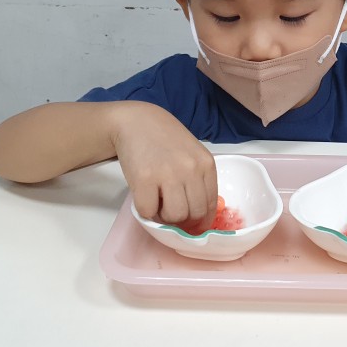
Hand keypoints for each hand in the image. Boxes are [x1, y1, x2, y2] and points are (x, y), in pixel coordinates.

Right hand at [111, 102, 217, 234]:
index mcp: (206, 163)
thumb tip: (200, 216)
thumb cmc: (165, 139)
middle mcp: (191, 169)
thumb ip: (198, 179)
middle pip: (195, 214)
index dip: (201, 220)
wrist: (136, 121)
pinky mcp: (145, 179)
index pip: (210, 204)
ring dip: (164, 217)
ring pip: (175, 217)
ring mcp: (169, 174)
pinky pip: (149, 212)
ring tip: (157, 201)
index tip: (192, 224)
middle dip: (182, 219)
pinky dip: (146, 211)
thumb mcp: (192, 154)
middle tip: (169, 208)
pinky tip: (145, 196)